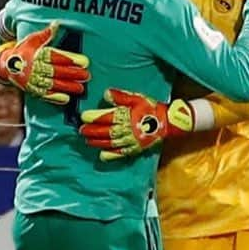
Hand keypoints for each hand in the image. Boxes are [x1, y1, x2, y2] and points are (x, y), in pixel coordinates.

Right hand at [0, 22, 89, 104]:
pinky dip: (55, 97)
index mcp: (36, 54)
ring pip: (52, 84)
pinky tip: (66, 98)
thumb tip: (57, 23)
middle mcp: (34, 67)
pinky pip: (44, 95)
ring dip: (67, 87)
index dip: (70, 59)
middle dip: (72, 74)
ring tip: (80, 88)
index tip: (84, 61)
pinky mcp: (31, 90)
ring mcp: (33, 80)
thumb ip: (46, 34)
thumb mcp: (32, 40)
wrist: (7, 65)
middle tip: (86, 76)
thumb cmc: (24, 50)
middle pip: (56, 71)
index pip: (56, 56)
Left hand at [79, 89, 194, 160]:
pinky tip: (102, 156)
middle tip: (81, 130)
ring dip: (98, 142)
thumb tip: (105, 94)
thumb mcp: (136, 98)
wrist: (167, 121)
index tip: (83, 116)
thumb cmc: (150, 108)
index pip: (106, 117)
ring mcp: (131, 140)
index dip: (94, 117)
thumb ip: (120, 96)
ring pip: (111, 143)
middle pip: (106, 131)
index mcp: (126, 115)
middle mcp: (127, 129)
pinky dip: (111, 155)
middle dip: (92, 131)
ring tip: (88, 141)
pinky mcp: (135, 148)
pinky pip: (121, 153)